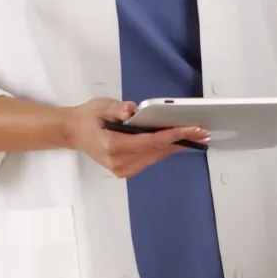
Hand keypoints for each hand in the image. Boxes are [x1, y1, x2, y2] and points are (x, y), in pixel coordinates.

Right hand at [66, 98, 208, 178]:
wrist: (74, 132)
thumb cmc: (88, 117)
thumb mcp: (101, 106)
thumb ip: (117, 108)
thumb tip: (133, 110)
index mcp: (113, 146)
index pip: (150, 141)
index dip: (173, 135)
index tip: (191, 129)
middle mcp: (119, 162)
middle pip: (156, 151)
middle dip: (181, 141)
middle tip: (202, 132)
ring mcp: (122, 169)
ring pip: (155, 157)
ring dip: (175, 147)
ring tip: (195, 136)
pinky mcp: (125, 171)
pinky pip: (150, 159)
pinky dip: (164, 150)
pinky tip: (177, 142)